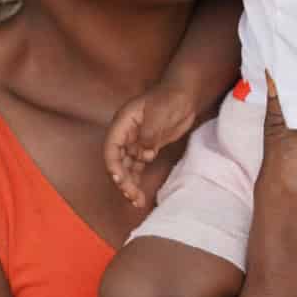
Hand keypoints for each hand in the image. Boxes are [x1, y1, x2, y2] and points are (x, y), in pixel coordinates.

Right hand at [104, 83, 200, 208]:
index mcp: (123, 123)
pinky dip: (137, 180)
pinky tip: (140, 193)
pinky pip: (137, 167)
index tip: (120, 180)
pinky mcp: (147, 148)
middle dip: (122, 180)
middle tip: (132, 196)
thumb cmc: (169, 99)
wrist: (185, 96)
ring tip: (136, 200)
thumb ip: (148, 135)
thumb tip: (143, 155)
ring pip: (127, 167)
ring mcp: (136, 142)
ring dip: (129, 184)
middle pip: (117, 161)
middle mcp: (126, 134)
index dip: (113, 165)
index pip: (111, 147)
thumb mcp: (158, 114)